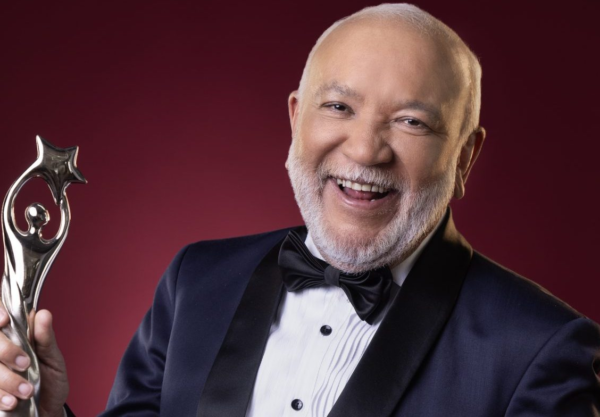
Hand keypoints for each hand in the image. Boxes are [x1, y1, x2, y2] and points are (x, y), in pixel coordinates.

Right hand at [0, 302, 68, 416]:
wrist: (48, 410)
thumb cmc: (50, 381)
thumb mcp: (53, 359)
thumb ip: (45, 338)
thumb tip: (44, 314)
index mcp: (15, 336)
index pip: (0, 318)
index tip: (4, 320)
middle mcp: (0, 350)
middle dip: (5, 351)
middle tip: (25, 363)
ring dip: (6, 379)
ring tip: (27, 391)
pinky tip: (12, 402)